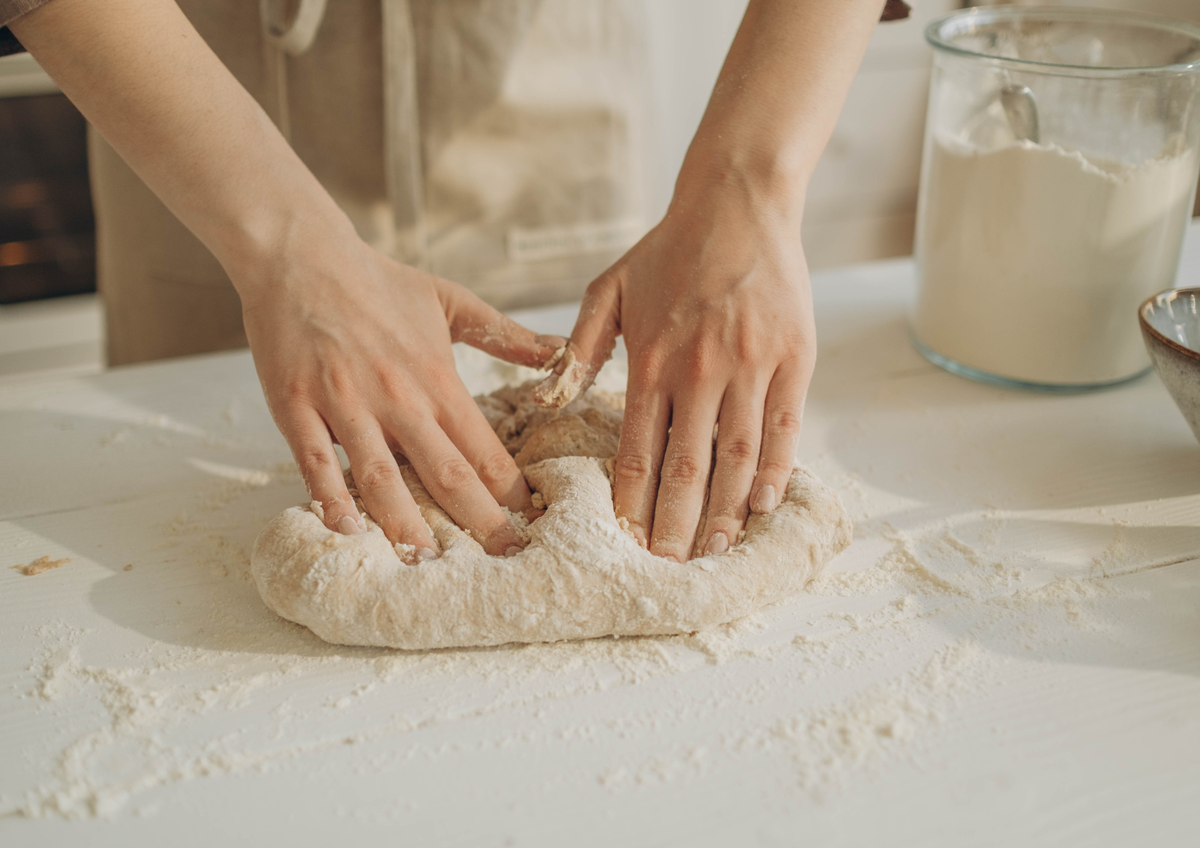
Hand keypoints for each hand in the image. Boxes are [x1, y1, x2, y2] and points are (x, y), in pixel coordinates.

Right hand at [239, 234, 563, 558]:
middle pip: (445, 472)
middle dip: (478, 521)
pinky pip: (315, 462)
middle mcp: (397, 397)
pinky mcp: (297, 405)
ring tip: (428, 563)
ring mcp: (345, 403)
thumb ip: (506, 334)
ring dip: (406, 523)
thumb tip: (561, 352)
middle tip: (504, 559)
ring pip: (381, 476)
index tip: (532, 522)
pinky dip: (330, 498)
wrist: (301, 255)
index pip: (483, 447)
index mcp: (436, 378)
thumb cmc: (378, 281)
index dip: (510, 489)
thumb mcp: (451, 300)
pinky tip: (347, 530)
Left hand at [554, 173, 815, 560]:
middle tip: (670, 569)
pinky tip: (763, 505)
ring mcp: (751, 364)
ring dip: (726, 511)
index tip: (628, 542)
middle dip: (676, 525)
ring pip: (736, 455)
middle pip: (686, 466)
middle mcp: (698, 369)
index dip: (632, 503)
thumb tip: (552, 399)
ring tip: (716, 553)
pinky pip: (784, 426)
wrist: (737, 201)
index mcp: (649, 359)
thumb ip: (578, 347)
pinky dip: (775, 470)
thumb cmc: (668, 249)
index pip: (636, 450)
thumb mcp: (607, 288)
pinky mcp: (794, 356)